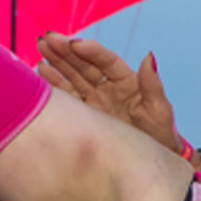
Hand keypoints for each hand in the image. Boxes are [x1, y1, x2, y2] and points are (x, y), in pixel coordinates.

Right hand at [35, 33, 192, 162]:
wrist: (147, 163)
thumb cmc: (160, 135)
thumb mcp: (160, 111)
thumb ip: (153, 85)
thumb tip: (150, 57)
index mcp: (127, 81)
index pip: (107, 61)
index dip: (91, 51)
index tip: (75, 43)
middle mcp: (108, 87)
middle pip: (84, 64)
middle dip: (66, 50)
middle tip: (48, 38)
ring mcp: (94, 99)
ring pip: (72, 76)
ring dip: (56, 61)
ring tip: (40, 46)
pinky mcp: (83, 114)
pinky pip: (67, 95)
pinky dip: (53, 84)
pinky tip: (41, 69)